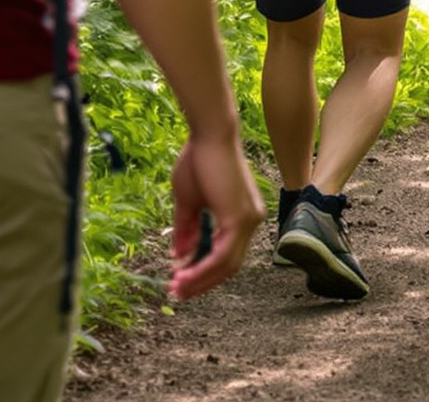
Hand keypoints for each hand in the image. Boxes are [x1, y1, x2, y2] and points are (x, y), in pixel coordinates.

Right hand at [167, 128, 260, 300]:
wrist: (209, 135)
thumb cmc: (199, 160)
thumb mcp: (190, 202)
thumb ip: (188, 229)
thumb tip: (179, 255)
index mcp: (243, 215)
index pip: (228, 254)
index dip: (205, 271)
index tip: (182, 281)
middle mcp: (252, 220)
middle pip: (230, 265)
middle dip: (202, 282)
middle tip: (177, 292)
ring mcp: (249, 220)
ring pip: (227, 264)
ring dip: (200, 280)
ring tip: (176, 288)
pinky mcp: (239, 218)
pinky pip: (223, 255)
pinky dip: (203, 269)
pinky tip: (184, 276)